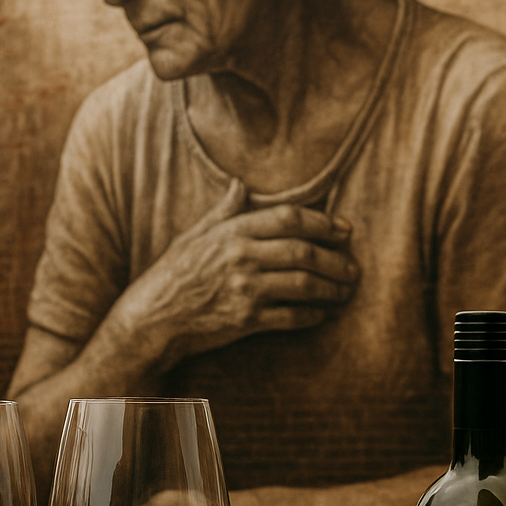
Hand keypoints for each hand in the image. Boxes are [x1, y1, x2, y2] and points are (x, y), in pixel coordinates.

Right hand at [115, 179, 358, 367]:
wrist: (152, 320)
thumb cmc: (171, 276)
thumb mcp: (193, 235)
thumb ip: (223, 211)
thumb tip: (240, 184)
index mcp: (231, 231)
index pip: (289, 218)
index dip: (323, 222)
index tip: (344, 230)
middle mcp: (241, 257)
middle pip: (303, 252)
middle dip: (335, 260)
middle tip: (354, 267)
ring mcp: (245, 289)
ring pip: (303, 285)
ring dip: (331, 288)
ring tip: (346, 291)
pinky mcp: (246, 320)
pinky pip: (291, 317)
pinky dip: (312, 315)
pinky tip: (322, 314)